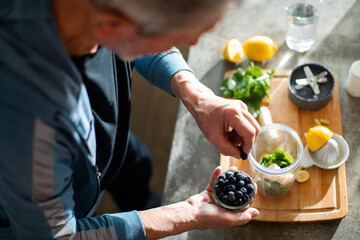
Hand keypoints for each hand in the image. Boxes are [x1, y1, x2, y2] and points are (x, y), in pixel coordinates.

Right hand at [139, 166, 257, 238]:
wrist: (191, 213)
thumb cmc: (209, 218)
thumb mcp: (229, 219)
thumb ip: (243, 216)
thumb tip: (257, 212)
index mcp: (230, 212)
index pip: (243, 201)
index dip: (248, 193)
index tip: (252, 184)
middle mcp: (224, 204)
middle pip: (234, 191)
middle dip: (239, 182)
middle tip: (244, 174)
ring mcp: (216, 197)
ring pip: (225, 185)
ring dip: (229, 176)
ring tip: (233, 168)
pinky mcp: (208, 191)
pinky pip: (213, 182)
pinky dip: (216, 175)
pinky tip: (219, 168)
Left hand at [170, 71, 259, 157]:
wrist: (201, 102)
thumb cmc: (205, 118)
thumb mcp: (213, 137)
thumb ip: (227, 149)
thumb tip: (239, 155)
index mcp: (234, 114)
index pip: (250, 132)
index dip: (248, 146)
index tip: (243, 154)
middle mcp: (241, 108)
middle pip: (255, 129)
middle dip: (248, 141)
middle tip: (237, 148)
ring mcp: (242, 107)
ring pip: (251, 127)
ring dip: (242, 136)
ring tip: (228, 138)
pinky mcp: (242, 108)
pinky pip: (247, 123)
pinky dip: (240, 131)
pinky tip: (229, 132)